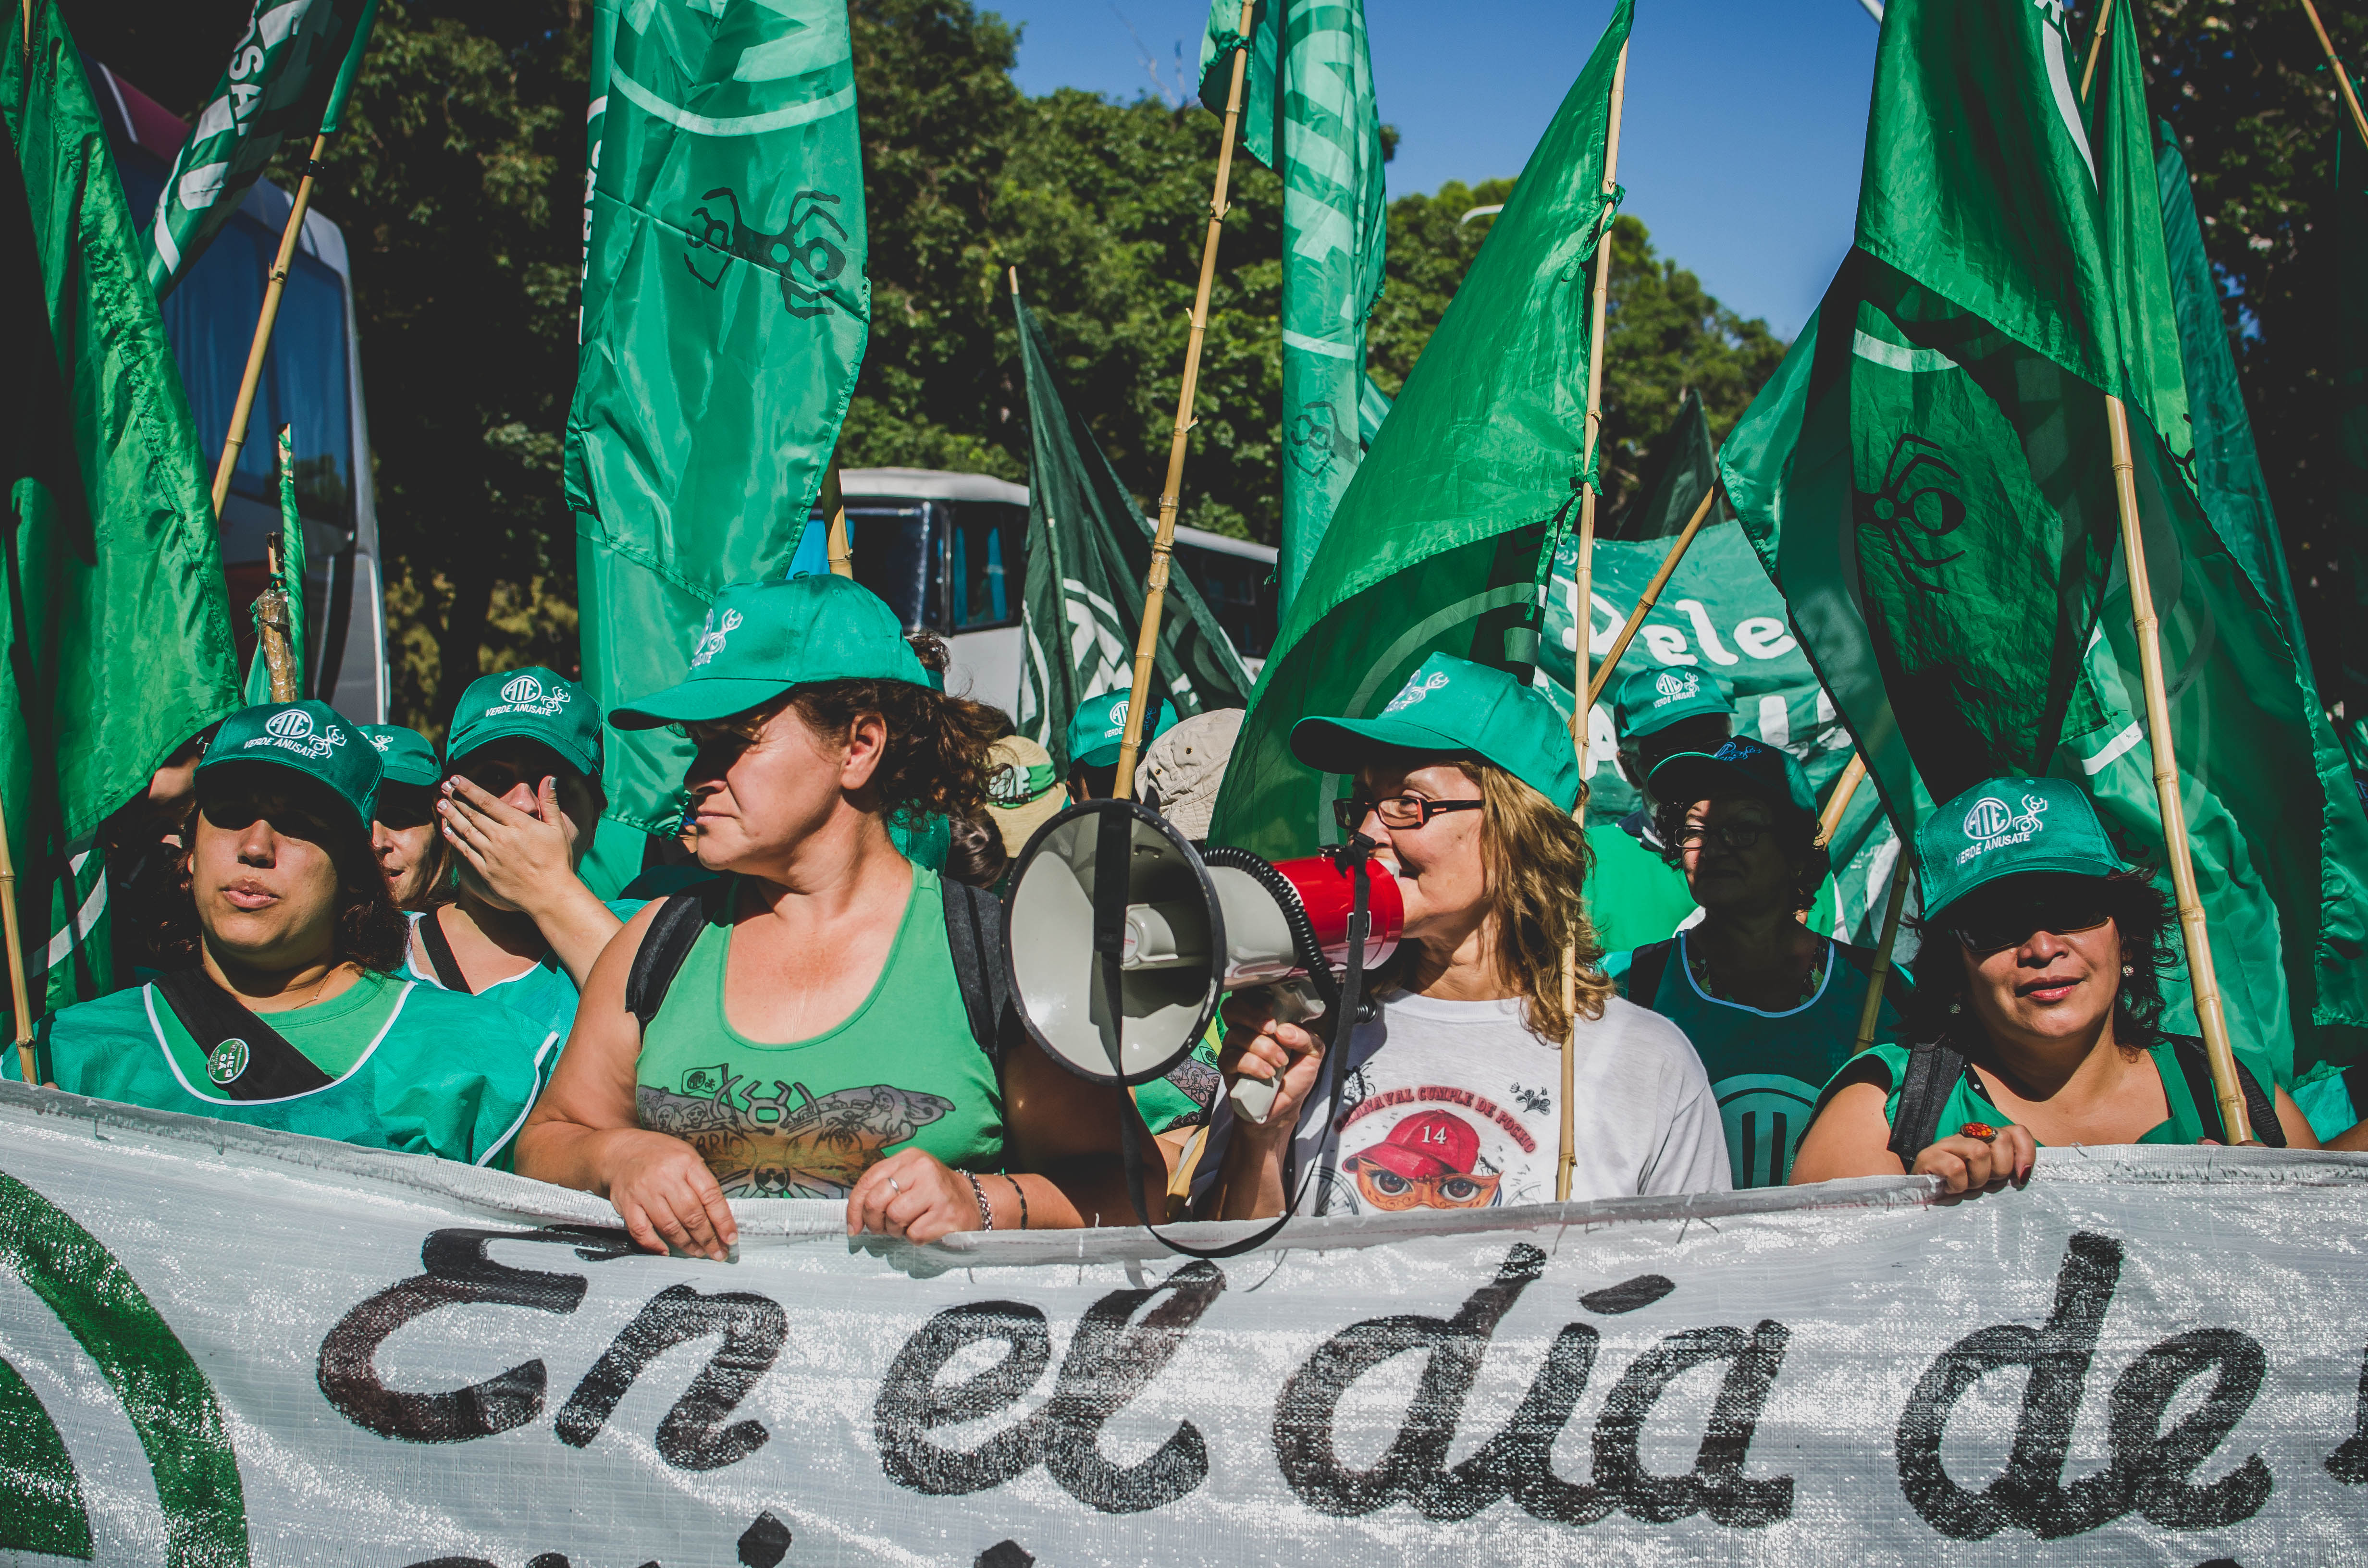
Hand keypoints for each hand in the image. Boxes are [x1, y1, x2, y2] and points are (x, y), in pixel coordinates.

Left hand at [440, 774, 578, 915]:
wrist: (550, 895)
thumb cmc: (557, 861)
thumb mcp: (558, 829)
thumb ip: (550, 802)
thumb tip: (550, 777)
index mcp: (518, 824)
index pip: (487, 801)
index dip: (469, 788)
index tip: (456, 778)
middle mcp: (501, 837)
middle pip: (473, 814)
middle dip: (456, 799)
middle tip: (443, 787)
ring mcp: (491, 855)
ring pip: (466, 831)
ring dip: (451, 816)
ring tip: (440, 804)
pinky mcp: (486, 871)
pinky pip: (465, 851)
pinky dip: (454, 839)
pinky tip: (447, 830)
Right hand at [600, 1130, 737, 1259]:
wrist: (621, 1151)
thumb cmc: (660, 1155)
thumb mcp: (687, 1157)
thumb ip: (702, 1183)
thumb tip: (720, 1218)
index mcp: (686, 1163)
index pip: (710, 1195)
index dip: (723, 1220)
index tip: (731, 1238)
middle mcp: (665, 1177)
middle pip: (691, 1215)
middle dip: (707, 1238)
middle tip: (717, 1253)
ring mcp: (644, 1192)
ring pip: (670, 1227)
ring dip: (687, 1244)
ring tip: (699, 1252)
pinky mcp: (627, 1205)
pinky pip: (642, 1231)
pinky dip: (654, 1245)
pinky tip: (666, 1252)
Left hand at [847, 1149, 975, 1243]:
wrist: (973, 1202)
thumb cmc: (932, 1193)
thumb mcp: (908, 1179)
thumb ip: (881, 1189)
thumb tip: (854, 1220)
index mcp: (909, 1158)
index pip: (868, 1181)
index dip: (854, 1207)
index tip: (853, 1226)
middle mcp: (923, 1169)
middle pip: (877, 1200)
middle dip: (874, 1221)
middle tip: (882, 1228)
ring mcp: (936, 1192)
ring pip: (894, 1218)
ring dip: (895, 1230)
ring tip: (907, 1226)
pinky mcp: (946, 1214)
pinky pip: (913, 1234)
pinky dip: (914, 1238)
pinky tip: (925, 1228)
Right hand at [1217, 993, 1326, 1143]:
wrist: (1283, 1108)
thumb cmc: (1295, 1077)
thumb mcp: (1313, 1055)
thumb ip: (1307, 1037)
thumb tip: (1284, 1030)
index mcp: (1265, 1021)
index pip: (1250, 996)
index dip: (1257, 998)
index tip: (1273, 1008)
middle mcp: (1246, 1030)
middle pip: (1232, 1007)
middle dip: (1253, 1016)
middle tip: (1272, 1029)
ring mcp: (1233, 1047)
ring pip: (1237, 1035)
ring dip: (1263, 1048)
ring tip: (1279, 1063)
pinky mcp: (1227, 1067)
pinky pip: (1234, 1058)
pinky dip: (1253, 1064)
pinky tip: (1267, 1074)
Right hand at [1910, 1124, 2035, 1196]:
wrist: (1922, 1200)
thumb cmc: (1962, 1190)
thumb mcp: (1992, 1179)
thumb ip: (2009, 1171)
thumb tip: (2024, 1174)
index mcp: (1985, 1138)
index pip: (2016, 1131)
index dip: (2025, 1153)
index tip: (2021, 1179)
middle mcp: (1967, 1136)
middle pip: (2000, 1139)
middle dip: (1999, 1169)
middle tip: (1986, 1182)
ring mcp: (1947, 1143)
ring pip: (1979, 1151)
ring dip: (1978, 1178)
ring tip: (1967, 1186)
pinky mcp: (1928, 1156)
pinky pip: (1956, 1168)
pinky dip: (1958, 1184)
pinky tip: (1951, 1189)